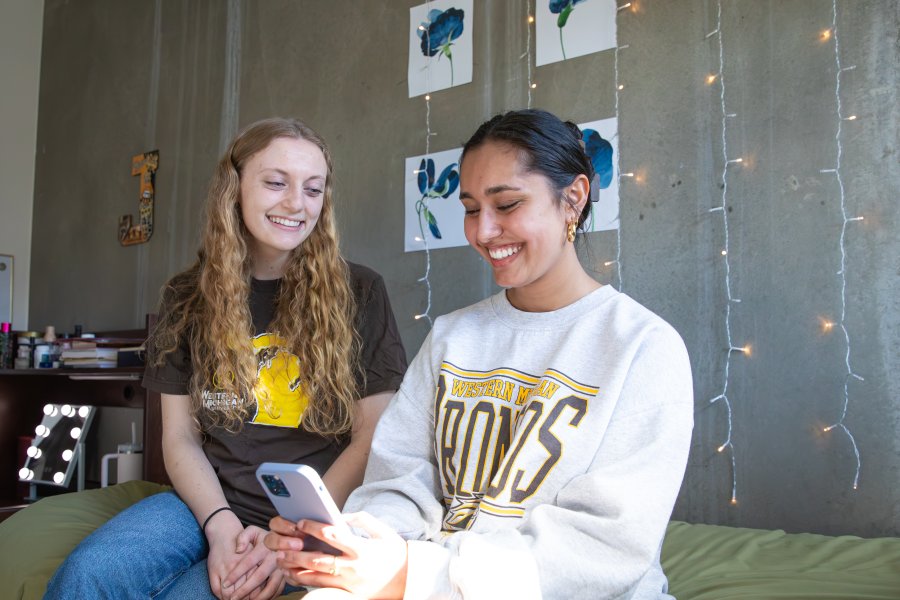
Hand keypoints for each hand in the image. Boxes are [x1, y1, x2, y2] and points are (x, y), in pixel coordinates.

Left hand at [222, 525, 284, 599]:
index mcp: (265, 546)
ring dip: (258, 597)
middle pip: (259, 577)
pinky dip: (270, 596)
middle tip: (232, 598)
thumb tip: (238, 550)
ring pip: (271, 586)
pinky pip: (279, 589)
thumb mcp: (252, 530)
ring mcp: (282, 567)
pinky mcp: (286, 574)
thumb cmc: (262, 536)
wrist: (282, 537)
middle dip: (244, 590)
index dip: (236, 574)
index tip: (225, 584)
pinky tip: (258, 599)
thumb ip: (243, 537)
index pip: (248, 562)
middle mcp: (275, 557)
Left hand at [265, 512, 407, 598]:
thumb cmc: (394, 551)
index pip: (332, 535)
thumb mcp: (382, 530)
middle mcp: (353, 567)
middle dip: (296, 553)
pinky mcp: (349, 595)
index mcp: (361, 548)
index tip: (301, 522)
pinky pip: (322, 590)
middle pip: (318, 560)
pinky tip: (294, 576)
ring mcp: (349, 584)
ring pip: (316, 577)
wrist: (408, 578)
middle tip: (282, 546)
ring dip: (296, 569)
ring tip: (282, 561)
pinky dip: (306, 583)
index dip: (313, 528)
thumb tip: (339, 516)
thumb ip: (360, 519)